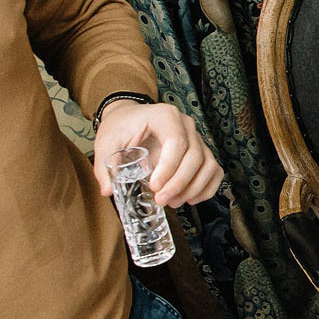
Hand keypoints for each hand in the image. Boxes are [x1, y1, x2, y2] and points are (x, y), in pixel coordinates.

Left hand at [93, 99, 224, 206]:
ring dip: (193, 188)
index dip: (169, 167)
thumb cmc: (121, 126)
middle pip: (195, 156)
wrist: (130, 117)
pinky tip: (190, 199)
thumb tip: (109, 190)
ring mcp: (196, 137)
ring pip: (208, 165)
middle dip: (179, 183)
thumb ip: (105, 164)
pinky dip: (206, 187)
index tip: (154, 186)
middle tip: (161, 200)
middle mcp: (186, 124)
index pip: (176, 142)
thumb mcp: (106, 141)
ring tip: (173, 202)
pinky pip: (214, 170)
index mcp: (165, 116)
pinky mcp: (201, 150)